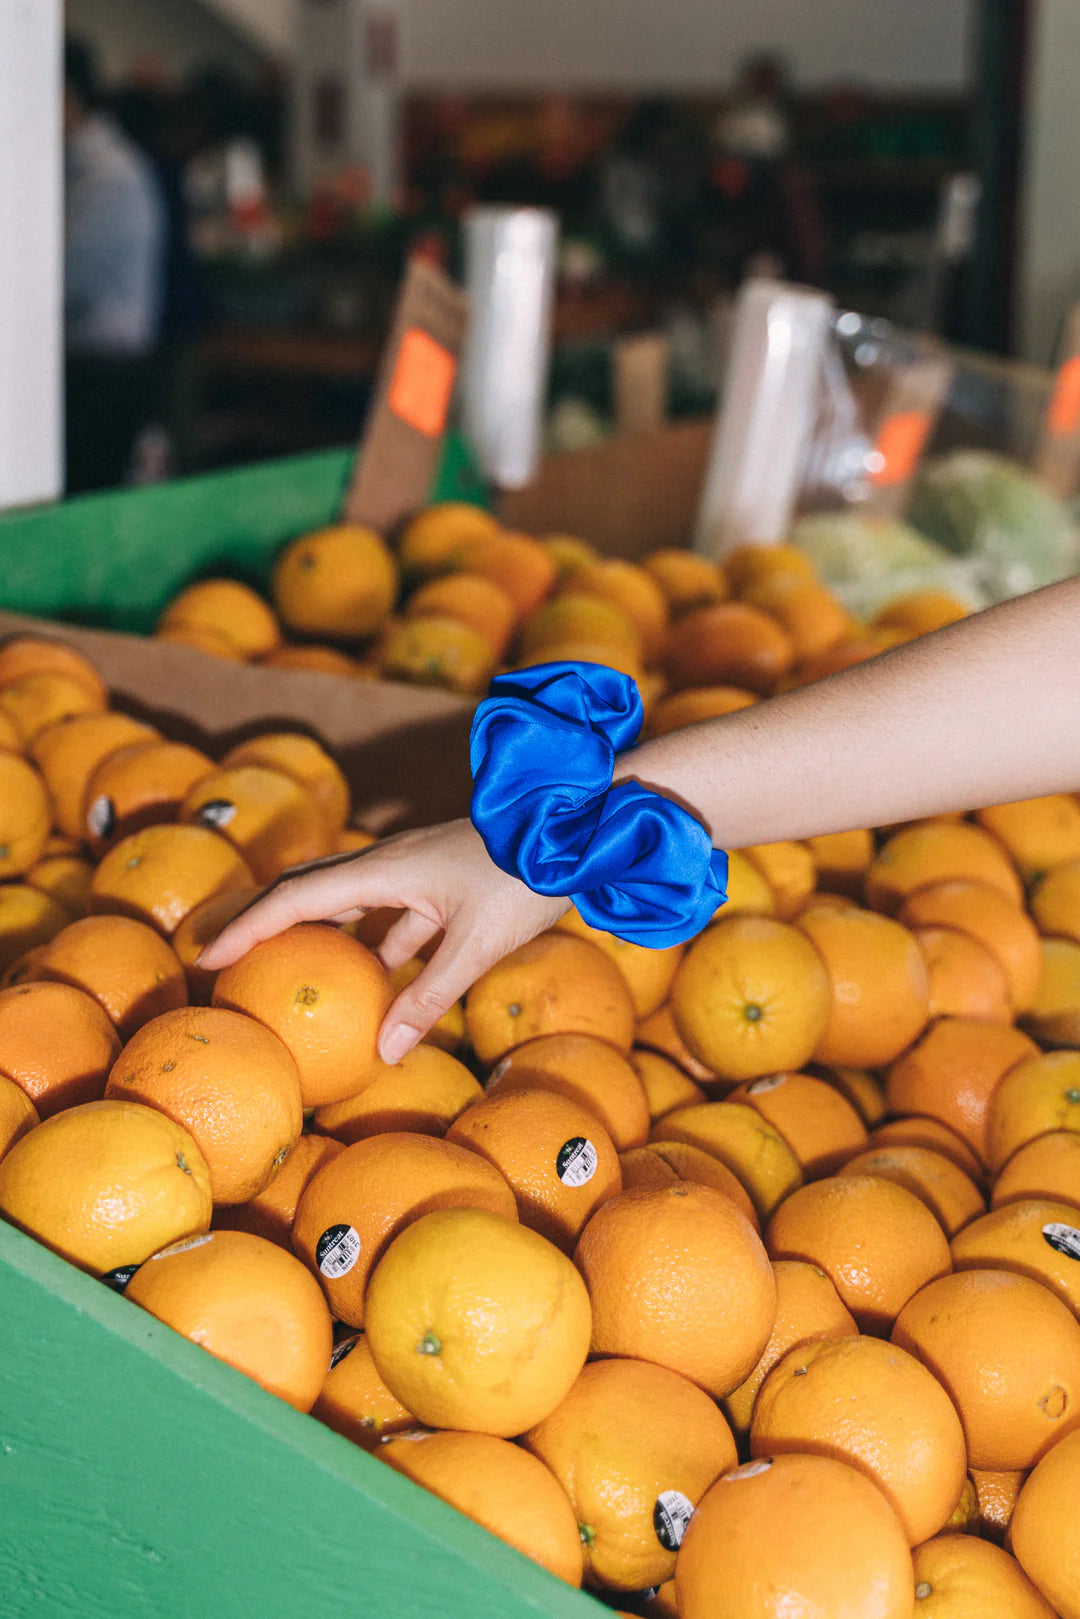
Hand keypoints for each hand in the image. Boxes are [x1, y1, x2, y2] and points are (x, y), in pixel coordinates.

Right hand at [197, 819, 568, 1064]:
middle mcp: (389, 865)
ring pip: (347, 906)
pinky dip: (370, 952)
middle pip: (308, 892)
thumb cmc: (525, 876)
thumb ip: (429, 995)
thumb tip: (383, 1050)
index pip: (298, 897)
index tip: (210, 956)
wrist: (576, 833)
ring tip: (285, 976)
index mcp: (385, 868)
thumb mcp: (477, 943)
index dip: (250, 927)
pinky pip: (388, 921)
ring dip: (314, 937)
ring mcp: (413, 874)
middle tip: (224, 959)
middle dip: (263, 923)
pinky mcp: (437, 886)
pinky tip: (372, 992)